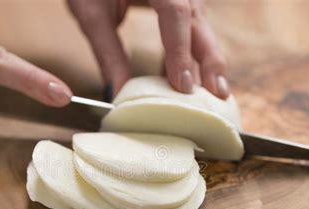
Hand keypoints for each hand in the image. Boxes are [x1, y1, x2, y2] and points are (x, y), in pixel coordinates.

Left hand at [67, 0, 229, 98]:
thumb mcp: (91, 14)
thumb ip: (107, 52)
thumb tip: (118, 93)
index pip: (175, 13)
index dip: (181, 51)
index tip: (183, 84)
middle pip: (198, 20)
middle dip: (210, 60)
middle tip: (218, 94)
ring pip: (200, 26)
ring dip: (206, 60)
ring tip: (212, 93)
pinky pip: (191, 27)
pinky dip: (190, 53)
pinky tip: (189, 78)